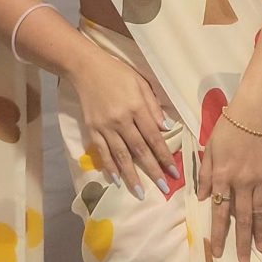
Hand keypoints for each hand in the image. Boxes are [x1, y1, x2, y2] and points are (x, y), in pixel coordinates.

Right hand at [69, 48, 180, 198]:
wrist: (87, 68)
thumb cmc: (118, 73)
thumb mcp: (141, 83)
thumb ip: (153, 106)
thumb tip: (166, 128)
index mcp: (136, 106)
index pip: (154, 136)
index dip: (164, 155)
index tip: (174, 171)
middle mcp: (121, 119)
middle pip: (139, 149)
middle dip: (152, 170)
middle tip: (163, 187)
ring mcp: (105, 126)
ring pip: (121, 155)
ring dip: (132, 176)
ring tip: (140, 193)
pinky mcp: (92, 129)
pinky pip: (103, 152)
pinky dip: (110, 167)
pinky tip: (117, 180)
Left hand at [197, 100, 261, 261]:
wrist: (254, 110)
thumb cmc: (228, 126)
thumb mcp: (209, 147)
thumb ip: (206, 173)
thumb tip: (203, 197)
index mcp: (223, 176)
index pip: (221, 211)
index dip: (219, 233)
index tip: (218, 253)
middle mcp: (242, 181)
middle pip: (243, 216)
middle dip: (242, 241)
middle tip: (244, 261)